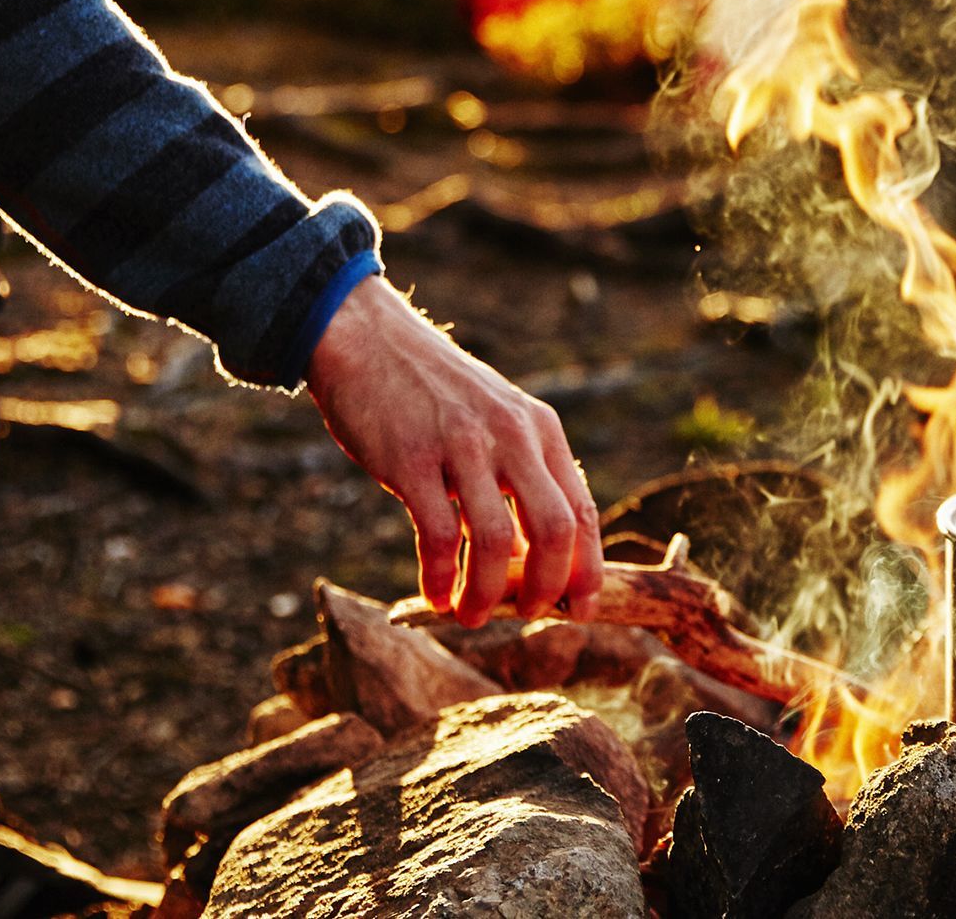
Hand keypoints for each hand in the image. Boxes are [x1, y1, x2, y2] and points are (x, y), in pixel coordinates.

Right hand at [307, 277, 603, 626]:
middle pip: (555, 530)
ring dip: (488, 594)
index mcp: (539, 429)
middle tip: (529, 615)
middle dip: (547, 588)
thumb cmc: (432, 395)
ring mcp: (462, 445)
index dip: (587, 569)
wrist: (368, 340)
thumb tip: (531, 559)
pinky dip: (440, 577)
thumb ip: (519, 479)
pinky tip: (435, 594)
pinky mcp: (412, 459)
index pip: (582, 510)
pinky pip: (438, 536)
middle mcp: (511, 434)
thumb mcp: (494, 422)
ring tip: (472, 615)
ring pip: (495, 542)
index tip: (581, 609)